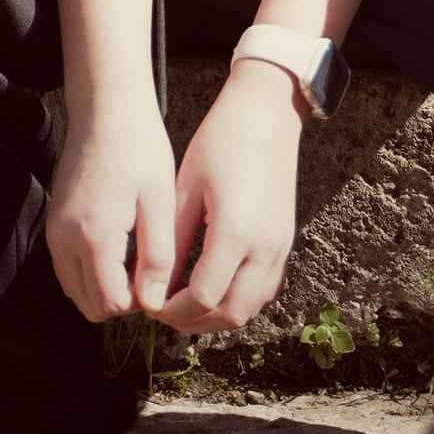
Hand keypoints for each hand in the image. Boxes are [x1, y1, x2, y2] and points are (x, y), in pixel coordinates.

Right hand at [47, 95, 176, 322]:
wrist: (105, 110)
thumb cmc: (139, 149)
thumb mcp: (160, 200)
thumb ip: (158, 255)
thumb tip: (154, 303)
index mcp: (94, 235)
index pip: (111, 304)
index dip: (141, 300)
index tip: (160, 272)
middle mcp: (64, 240)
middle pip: (90, 306)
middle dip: (123, 300)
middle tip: (150, 268)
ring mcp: (54, 234)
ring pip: (76, 292)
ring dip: (106, 289)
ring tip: (137, 257)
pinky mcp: (53, 226)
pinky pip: (69, 271)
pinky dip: (92, 274)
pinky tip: (119, 249)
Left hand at [159, 58, 304, 333]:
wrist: (267, 113)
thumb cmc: (221, 142)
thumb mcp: (186, 190)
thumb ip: (173, 244)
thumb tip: (153, 286)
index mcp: (235, 233)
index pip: (201, 297)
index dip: (169, 309)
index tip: (147, 301)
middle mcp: (264, 247)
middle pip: (227, 313)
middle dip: (190, 320)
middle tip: (161, 308)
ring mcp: (280, 247)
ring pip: (249, 308)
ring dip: (215, 316)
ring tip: (183, 301)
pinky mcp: (286, 242)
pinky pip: (264, 291)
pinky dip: (238, 301)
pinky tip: (214, 287)